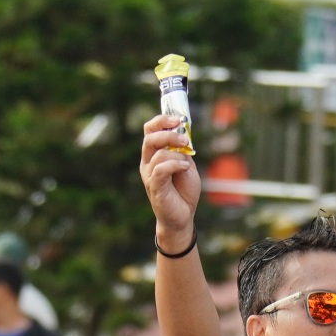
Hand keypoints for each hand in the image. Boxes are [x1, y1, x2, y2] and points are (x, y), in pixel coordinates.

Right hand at [139, 113, 200, 240]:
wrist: (182, 216)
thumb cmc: (183, 191)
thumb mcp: (187, 165)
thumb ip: (183, 150)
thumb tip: (184, 134)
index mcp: (154, 153)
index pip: (150, 129)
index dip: (162, 120)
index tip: (178, 119)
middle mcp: (148, 161)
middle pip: (149, 137)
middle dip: (168, 134)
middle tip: (185, 140)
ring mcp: (149, 173)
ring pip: (158, 152)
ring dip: (176, 154)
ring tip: (187, 163)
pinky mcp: (154, 186)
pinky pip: (160, 169)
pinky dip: (174, 165)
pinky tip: (184, 168)